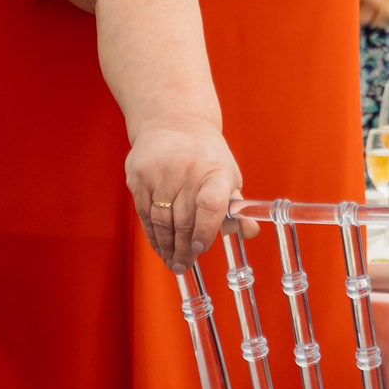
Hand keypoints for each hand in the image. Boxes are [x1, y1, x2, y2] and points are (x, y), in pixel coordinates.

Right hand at [124, 123, 248, 271]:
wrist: (173, 122)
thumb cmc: (207, 156)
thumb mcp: (228, 176)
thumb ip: (236, 208)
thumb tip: (250, 233)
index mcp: (216, 170)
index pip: (211, 204)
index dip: (206, 229)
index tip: (201, 248)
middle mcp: (187, 170)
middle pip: (183, 219)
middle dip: (184, 248)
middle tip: (184, 266)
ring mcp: (160, 172)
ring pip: (161, 220)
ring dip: (166, 245)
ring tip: (172, 261)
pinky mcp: (139, 175)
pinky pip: (145, 213)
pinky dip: (152, 234)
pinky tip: (159, 246)